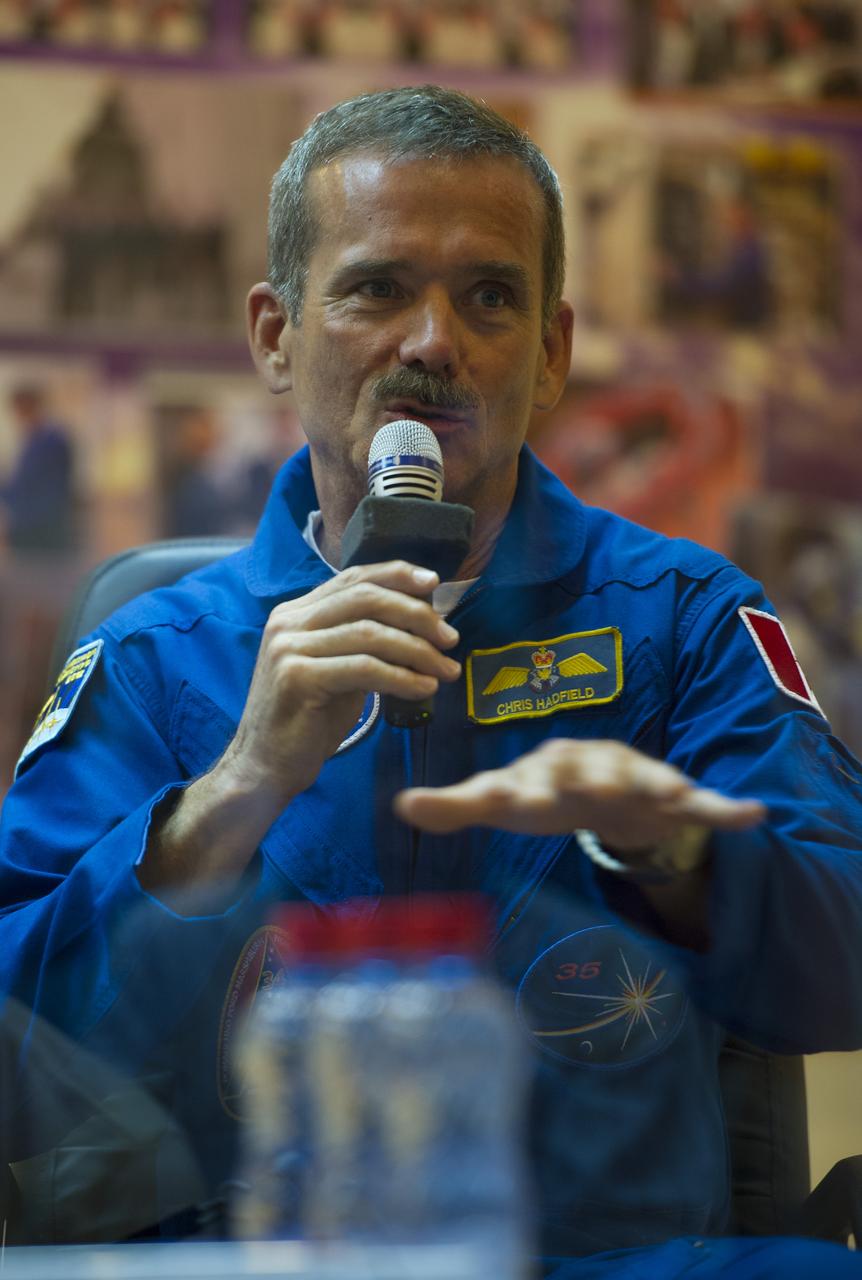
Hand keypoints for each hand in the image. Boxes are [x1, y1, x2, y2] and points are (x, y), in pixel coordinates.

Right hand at [219, 560, 460, 808]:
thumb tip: (420, 622)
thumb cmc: (308, 721)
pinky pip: (364, 668)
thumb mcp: (338, 669)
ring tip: (446, 670)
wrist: (266, 766)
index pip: (353, 578)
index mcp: (296, 612)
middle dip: (417, 615)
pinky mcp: (298, 678)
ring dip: (418, 650)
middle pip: (366, 598)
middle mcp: (288, 622)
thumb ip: (363, 642)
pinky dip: (402, 677)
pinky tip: (425, 688)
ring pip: (370, 633)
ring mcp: (289, 648)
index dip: (396, 575)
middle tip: (450, 638)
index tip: (434, 584)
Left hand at [394, 738, 764, 848]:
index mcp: (546, 770)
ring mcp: (632, 780)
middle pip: (590, 771)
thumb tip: (401, 804)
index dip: (522, 790)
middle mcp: (590, 766)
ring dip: (657, 783)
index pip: (530, 779)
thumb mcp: (502, 801)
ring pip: (647, 777)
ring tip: (673, 793)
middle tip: (590, 790)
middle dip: (589, 779)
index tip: (512, 801)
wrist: (600, 787)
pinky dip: (725, 809)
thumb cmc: (544, 793)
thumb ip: (456, 806)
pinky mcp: (669, 797)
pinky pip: (700, 803)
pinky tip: (752, 815)